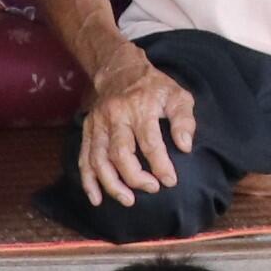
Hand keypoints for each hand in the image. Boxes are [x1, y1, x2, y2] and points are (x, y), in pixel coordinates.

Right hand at [75, 48, 198, 206]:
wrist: (119, 70)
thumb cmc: (153, 87)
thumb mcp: (177, 95)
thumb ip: (184, 119)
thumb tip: (185, 146)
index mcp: (140, 107)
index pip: (149, 142)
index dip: (160, 165)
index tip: (170, 181)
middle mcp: (115, 116)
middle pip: (120, 154)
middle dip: (135, 177)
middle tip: (152, 188)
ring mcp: (98, 123)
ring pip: (98, 159)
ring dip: (111, 184)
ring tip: (127, 200)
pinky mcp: (88, 130)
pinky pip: (84, 158)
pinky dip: (88, 181)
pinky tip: (96, 199)